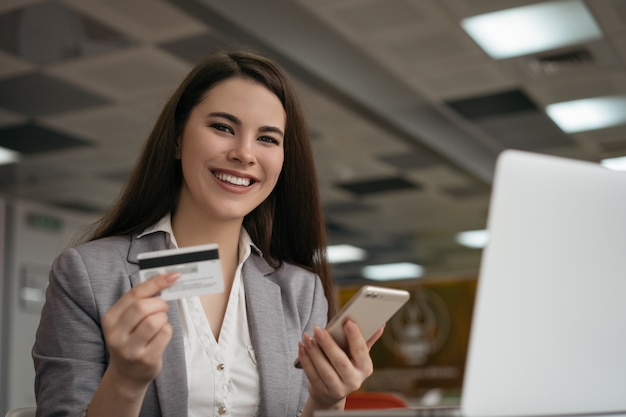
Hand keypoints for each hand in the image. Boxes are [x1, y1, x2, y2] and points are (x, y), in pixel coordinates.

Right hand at [101, 272, 179, 391]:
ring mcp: (130, 349)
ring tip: (160, 322)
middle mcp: (116, 335)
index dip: (156, 282)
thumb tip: (167, 278)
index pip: (134, 294)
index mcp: (110, 319)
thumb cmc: (131, 339)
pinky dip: (167, 330)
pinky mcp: (145, 360)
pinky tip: (161, 336)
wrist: (127, 374)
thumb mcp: (127, 320)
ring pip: (155, 321)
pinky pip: (164, 334)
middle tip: (163, 307)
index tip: (173, 276)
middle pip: (142, 307)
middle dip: (159, 304)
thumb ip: (140, 301)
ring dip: (164, 318)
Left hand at [297, 320, 384, 408]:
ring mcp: (337, 389)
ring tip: (307, 337)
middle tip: (318, 329)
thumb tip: (380, 324)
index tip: (348, 322)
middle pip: (340, 362)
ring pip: (324, 370)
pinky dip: (305, 360)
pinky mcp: (322, 391)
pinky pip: (312, 375)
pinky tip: (301, 347)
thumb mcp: (357, 355)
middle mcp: (354, 380)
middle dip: (328, 345)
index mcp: (365, 368)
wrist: (333, 392)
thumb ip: (366, 339)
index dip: (355, 337)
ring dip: (314, 352)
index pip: (361, 351)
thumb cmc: (347, 365)